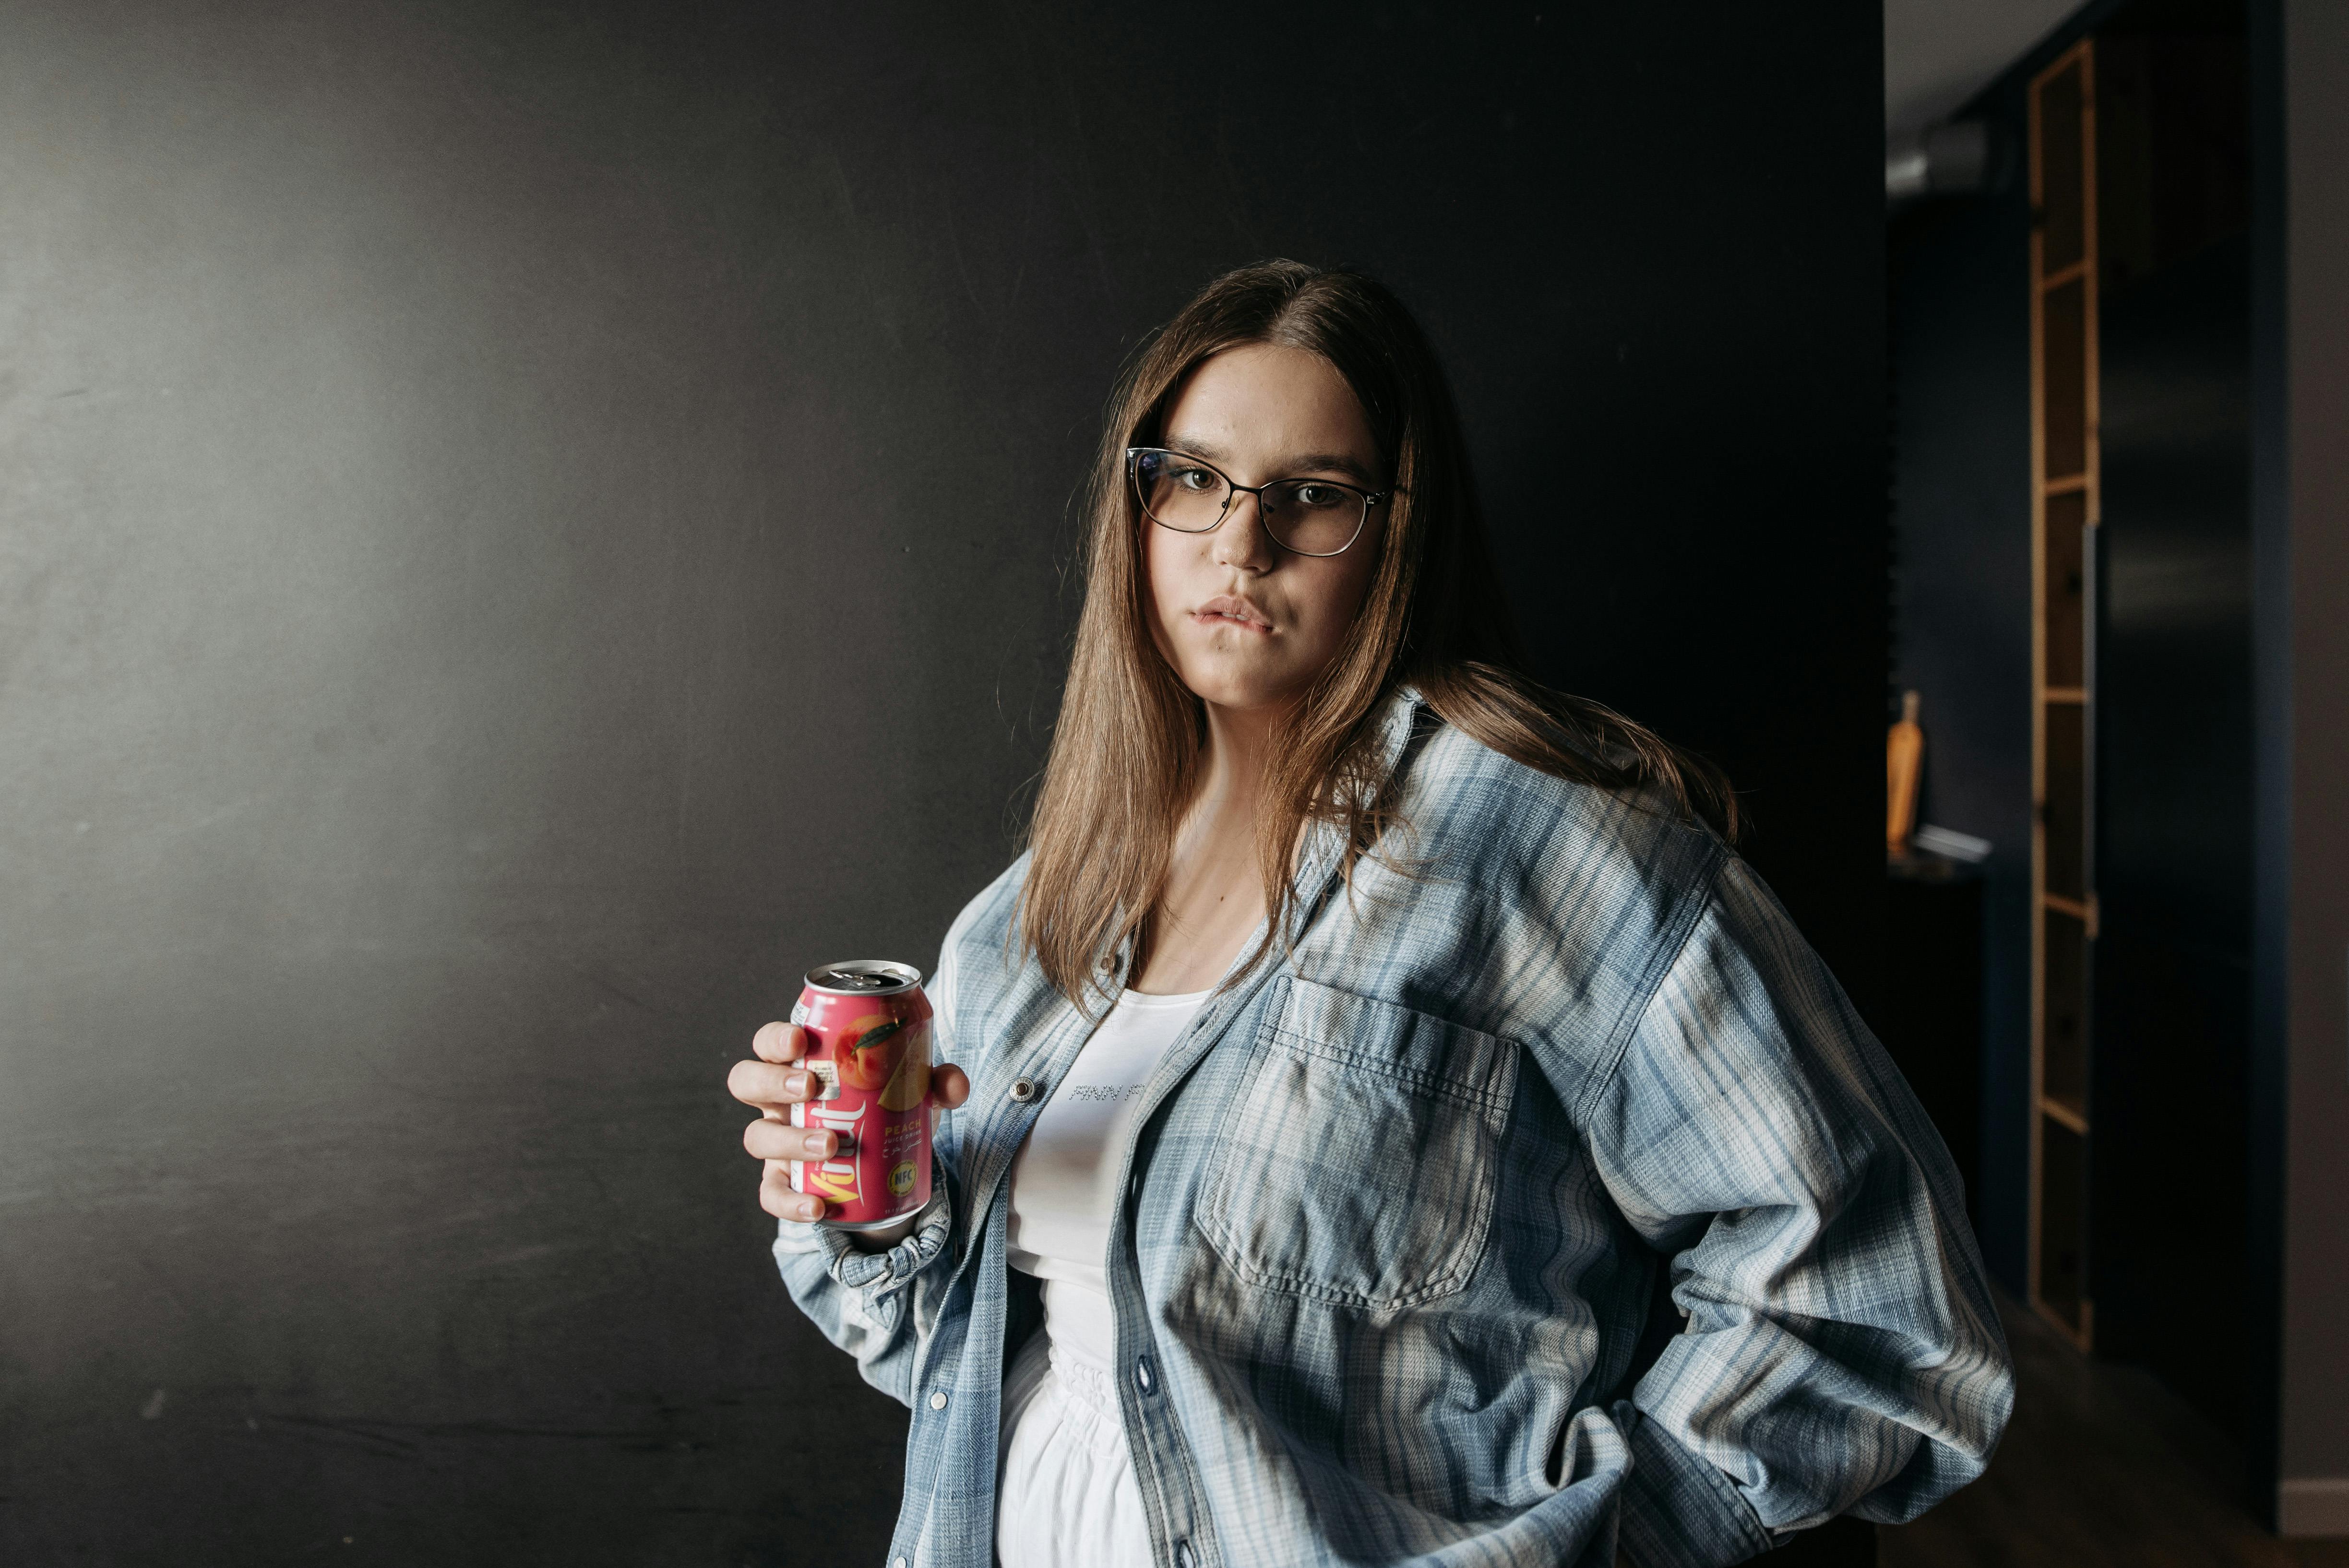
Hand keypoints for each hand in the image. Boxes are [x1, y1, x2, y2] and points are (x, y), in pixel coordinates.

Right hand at [729, 1020, 970, 1225]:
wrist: (884, 1163)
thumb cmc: (886, 1107)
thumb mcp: (913, 1091)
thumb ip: (937, 1082)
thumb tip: (954, 1083)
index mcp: (801, 1064)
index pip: (769, 1042)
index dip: (776, 1038)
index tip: (803, 1040)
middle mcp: (779, 1100)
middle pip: (746, 1081)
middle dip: (772, 1081)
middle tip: (811, 1088)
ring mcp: (776, 1143)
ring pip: (757, 1136)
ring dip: (790, 1139)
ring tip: (830, 1144)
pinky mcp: (783, 1183)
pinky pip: (771, 1194)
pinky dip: (791, 1202)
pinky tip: (818, 1206)